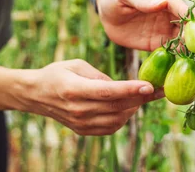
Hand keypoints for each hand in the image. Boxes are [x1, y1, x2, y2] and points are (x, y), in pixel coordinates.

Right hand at [0, 60, 163, 135]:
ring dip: (134, 108)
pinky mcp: (83, 131)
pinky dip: (124, 118)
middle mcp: (78, 109)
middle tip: (159, 89)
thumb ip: (100, 75)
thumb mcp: (76, 64)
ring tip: (142, 96)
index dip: (130, 90)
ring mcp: (80, 123)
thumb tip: (122, 85)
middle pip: (117, 107)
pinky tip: (128, 107)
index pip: (108, 92)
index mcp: (74, 89)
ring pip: (117, 119)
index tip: (149, 86)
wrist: (35, 95)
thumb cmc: (57, 74)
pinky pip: (111, 127)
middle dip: (141, 98)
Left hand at [96, 0, 193, 50]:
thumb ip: (142, 0)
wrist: (107, 16)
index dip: (187, 15)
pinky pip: (169, 51)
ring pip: (180, 39)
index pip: (179, 6)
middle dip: (191, 34)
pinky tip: (178, 64)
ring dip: (186, 47)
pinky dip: (175, 56)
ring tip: (190, 57)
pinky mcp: (156, 44)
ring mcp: (164, 29)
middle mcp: (168, 14)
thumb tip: (162, 4)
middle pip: (185, 24)